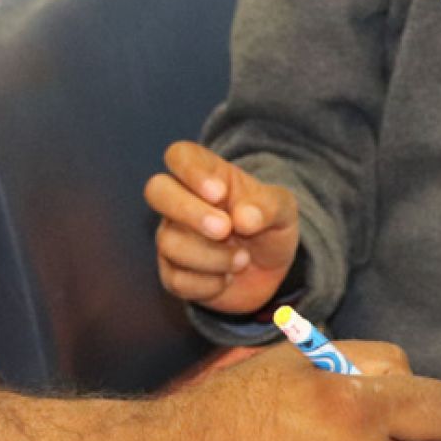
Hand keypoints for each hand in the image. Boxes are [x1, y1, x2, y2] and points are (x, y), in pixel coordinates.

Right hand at [147, 141, 300, 315]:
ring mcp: (171, 236)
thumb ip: (268, 206)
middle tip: (225, 229)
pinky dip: (209, 284)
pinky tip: (227, 278)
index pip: (180, 156)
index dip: (192, 172)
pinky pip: (177, 279)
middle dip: (189, 212)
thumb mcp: (283, 209)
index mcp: (206, 174)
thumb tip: (244, 218)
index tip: (220, 193)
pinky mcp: (172, 273)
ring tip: (242, 259)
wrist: (269, 269)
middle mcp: (180, 201)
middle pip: (157, 191)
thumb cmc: (268, 225)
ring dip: (213, 256)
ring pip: (170, 243)